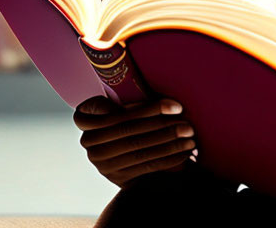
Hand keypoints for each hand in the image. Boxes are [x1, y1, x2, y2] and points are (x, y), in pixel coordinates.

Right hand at [73, 95, 196, 188]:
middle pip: (130, 131)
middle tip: (188, 123)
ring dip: (169, 143)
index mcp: (86, 118)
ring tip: (190, 138)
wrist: (124, 150)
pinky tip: (184, 153)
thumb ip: (131, 100)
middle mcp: (89, 141)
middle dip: (163, 125)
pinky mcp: (114, 176)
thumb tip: (165, 102)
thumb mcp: (125, 104)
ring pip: (138, 149)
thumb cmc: (130, 116)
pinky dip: (167, 159)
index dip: (148, 109)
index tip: (176, 106)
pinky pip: (144, 165)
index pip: (117, 112)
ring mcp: (100, 161)